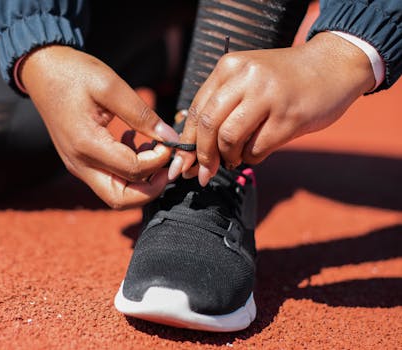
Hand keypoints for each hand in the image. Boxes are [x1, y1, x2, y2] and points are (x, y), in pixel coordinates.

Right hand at [20, 46, 178, 208]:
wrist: (41, 71)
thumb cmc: (73, 73)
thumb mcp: (111, 85)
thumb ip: (142, 115)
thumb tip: (171, 138)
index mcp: (87, 144)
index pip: (133, 170)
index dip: (158, 160)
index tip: (169, 141)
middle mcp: (80, 163)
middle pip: (121, 199)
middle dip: (151, 189)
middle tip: (166, 166)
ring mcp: (77, 165)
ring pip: (115, 194)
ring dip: (139, 183)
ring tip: (152, 151)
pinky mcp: (79, 162)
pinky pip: (108, 180)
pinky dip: (127, 173)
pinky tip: (133, 144)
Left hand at [169, 32, 375, 185]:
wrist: (334, 66)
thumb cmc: (283, 79)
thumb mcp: (248, 78)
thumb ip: (222, 104)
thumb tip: (193, 147)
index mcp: (229, 67)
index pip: (196, 109)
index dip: (186, 142)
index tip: (181, 164)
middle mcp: (246, 78)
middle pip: (208, 125)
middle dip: (201, 156)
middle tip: (203, 173)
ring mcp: (269, 97)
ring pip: (229, 138)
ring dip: (228, 158)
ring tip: (235, 159)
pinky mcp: (289, 118)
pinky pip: (257, 149)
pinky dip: (251, 158)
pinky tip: (257, 152)